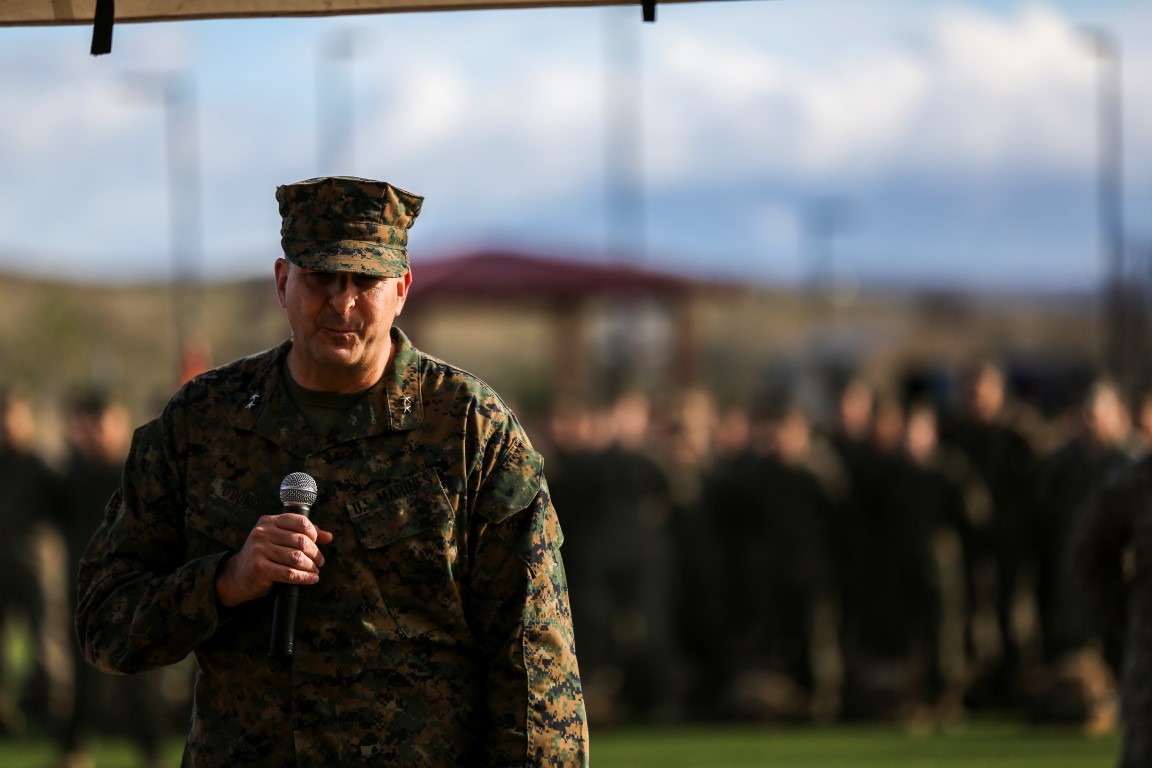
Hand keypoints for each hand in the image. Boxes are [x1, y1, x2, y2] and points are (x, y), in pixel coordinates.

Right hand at [215, 513, 333, 607]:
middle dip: (315, 553)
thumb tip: (328, 536)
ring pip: (297, 558)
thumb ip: (303, 534)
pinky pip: (289, 573)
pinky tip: (311, 579)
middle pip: (301, 541)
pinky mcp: (259, 568)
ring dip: (311, 567)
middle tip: (320, 561)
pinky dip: (304, 577)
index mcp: (269, 521)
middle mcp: (263, 532)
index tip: (317, 544)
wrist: (237, 575)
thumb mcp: (280, 539)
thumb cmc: (263, 555)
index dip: (314, 534)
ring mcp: (259, 550)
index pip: (300, 521)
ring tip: (315, 570)